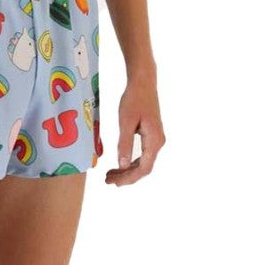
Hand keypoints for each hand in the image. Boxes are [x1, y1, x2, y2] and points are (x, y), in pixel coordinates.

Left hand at [106, 72, 165, 186]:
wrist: (143, 82)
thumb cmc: (134, 99)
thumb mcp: (126, 121)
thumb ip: (125, 144)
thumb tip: (123, 166)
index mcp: (154, 140)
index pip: (143, 168)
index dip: (128, 178)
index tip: (113, 182)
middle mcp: (158, 142)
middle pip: (143, 168)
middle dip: (125, 177)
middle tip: (107, 180)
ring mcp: (156, 140)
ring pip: (142, 163)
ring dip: (127, 171)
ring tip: (110, 175)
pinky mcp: (151, 136)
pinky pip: (142, 155)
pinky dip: (130, 162)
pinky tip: (119, 164)